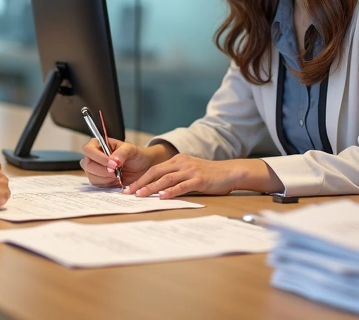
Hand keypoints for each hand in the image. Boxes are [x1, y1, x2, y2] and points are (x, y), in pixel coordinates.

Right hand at [79, 138, 169, 187]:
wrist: (142, 167)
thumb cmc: (135, 154)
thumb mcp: (130, 149)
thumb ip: (122, 153)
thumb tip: (114, 161)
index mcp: (98, 144)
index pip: (88, 149)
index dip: (98, 158)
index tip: (113, 164)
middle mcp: (93, 157)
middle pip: (87, 164)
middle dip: (102, 170)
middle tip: (115, 173)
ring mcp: (95, 169)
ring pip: (91, 176)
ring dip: (106, 178)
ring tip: (118, 176)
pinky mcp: (99, 180)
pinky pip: (98, 185)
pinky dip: (108, 184)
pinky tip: (117, 181)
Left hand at [123, 156, 269, 198]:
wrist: (230, 172)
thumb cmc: (209, 175)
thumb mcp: (189, 172)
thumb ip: (175, 178)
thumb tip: (157, 191)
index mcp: (177, 160)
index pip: (154, 170)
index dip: (140, 179)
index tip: (128, 188)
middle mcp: (181, 163)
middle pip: (156, 172)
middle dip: (141, 183)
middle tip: (128, 193)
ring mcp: (190, 170)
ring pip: (167, 179)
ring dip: (152, 187)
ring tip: (140, 195)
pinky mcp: (199, 180)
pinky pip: (182, 186)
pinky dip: (171, 191)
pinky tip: (163, 197)